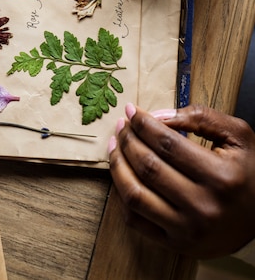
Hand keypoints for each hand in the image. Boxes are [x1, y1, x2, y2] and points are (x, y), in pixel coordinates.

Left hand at [108, 103, 254, 257]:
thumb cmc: (248, 171)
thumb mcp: (238, 136)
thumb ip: (201, 117)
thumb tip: (158, 115)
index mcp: (221, 177)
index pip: (167, 143)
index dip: (143, 123)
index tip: (130, 111)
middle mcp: (204, 207)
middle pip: (148, 166)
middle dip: (128, 140)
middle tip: (121, 126)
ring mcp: (188, 230)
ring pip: (136, 195)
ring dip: (118, 166)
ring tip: (115, 146)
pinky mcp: (178, 245)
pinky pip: (136, 221)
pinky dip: (122, 196)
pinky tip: (122, 176)